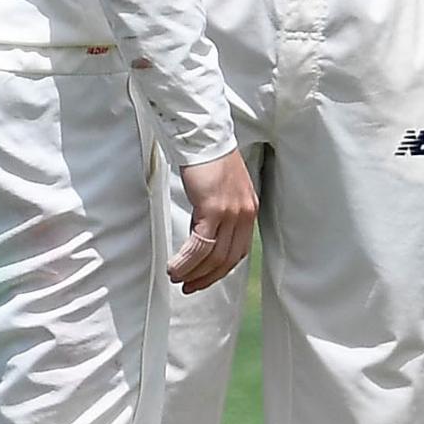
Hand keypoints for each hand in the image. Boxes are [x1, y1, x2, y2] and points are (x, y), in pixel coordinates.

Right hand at [169, 150, 258, 293]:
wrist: (204, 137)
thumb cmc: (209, 159)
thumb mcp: (222, 190)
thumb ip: (218, 213)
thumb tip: (201, 235)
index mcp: (249, 209)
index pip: (238, 251)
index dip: (220, 270)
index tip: (203, 279)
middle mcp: (244, 214)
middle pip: (227, 259)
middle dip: (206, 278)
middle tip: (188, 286)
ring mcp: (231, 213)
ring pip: (212, 256)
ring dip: (192, 272)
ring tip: (176, 277)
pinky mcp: (214, 210)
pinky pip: (199, 246)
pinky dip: (185, 261)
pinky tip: (174, 266)